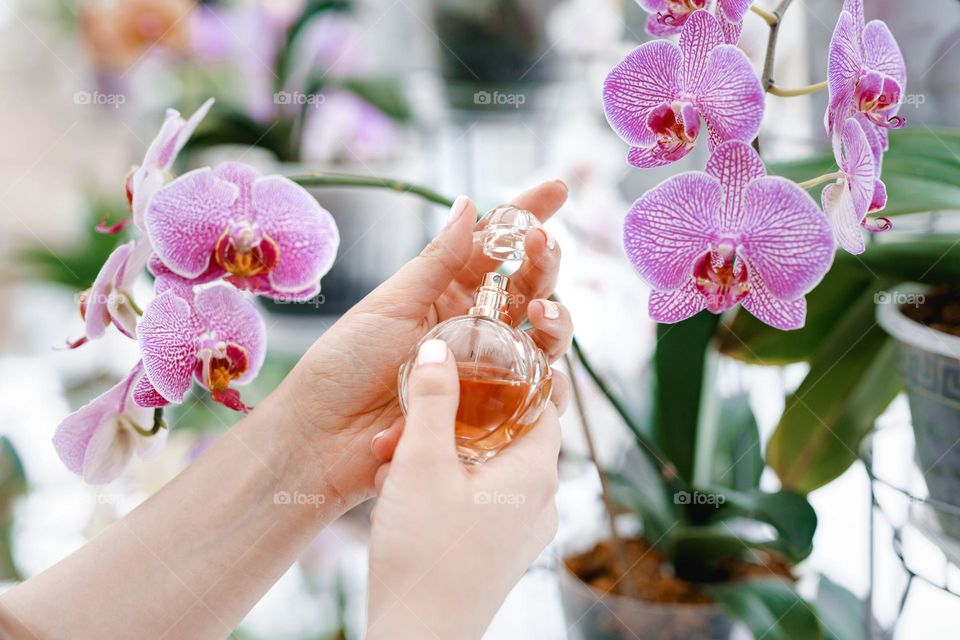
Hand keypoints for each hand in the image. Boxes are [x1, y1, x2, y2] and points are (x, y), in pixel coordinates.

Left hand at [273, 181, 572, 506]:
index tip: (556, 189)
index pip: (495, 247)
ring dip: (556, 321)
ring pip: (542, 340)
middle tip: (543, 246)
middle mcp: (472, 327)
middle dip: (546, 264)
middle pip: (530, 289)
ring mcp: (485, 369)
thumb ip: (437, 261)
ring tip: (543, 314)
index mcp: (445, 292)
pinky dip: (552, 383)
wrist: (322, 435)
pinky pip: (535, 396)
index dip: (526, 216)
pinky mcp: (490, 413)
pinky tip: (548, 372)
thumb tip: (469, 204)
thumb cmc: (344, 364)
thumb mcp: (391, 304)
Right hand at [366, 340, 560, 639]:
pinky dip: (442, 491)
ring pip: (484, 472)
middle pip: (506, 437)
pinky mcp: (497, 555)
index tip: (476, 367)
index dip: (512, 380)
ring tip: (392, 466)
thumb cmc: (424, 553)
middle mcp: (539, 503)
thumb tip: (441, 351)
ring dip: (439, 459)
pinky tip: (398, 497)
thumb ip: (433, 400)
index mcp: (535, 472)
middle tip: (411, 425)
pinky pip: (476, 505)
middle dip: (453, 425)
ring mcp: (520, 533)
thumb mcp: (421, 462)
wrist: (417, 638)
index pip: (543, 405)